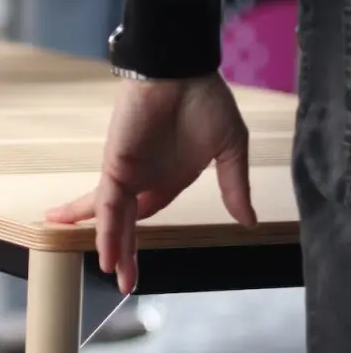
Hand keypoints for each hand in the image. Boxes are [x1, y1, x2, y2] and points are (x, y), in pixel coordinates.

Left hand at [45, 75, 255, 294]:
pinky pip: (108, 202)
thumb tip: (247, 220)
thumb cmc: (204, 101)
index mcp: (166, 177)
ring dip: (111, 245)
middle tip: (121, 281)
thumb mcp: (229, 148)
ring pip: (113, 217)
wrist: (181, 71)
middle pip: (126, 223)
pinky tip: (105, 249)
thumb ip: (234, 185)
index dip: (139, 240)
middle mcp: (142, 178)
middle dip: (122, 252)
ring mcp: (126, 172)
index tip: (134, 264)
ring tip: (109, 272)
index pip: (146, 215)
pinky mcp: (116, 164)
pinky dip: (106, 226)